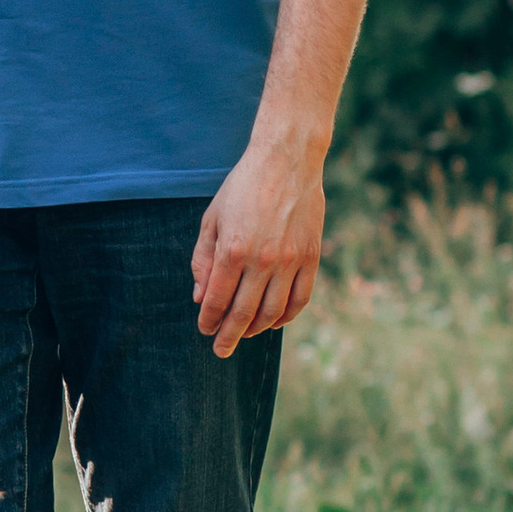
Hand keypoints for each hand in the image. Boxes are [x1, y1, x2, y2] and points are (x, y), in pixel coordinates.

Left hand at [192, 142, 324, 358]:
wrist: (287, 161)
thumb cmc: (242, 188)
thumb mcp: (211, 221)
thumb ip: (203, 261)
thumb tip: (200, 298)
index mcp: (232, 251)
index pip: (217, 301)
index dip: (209, 321)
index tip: (205, 331)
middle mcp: (262, 260)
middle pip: (243, 314)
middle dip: (229, 337)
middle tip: (220, 350)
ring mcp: (290, 260)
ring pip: (272, 312)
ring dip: (256, 329)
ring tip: (245, 334)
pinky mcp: (312, 257)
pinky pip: (300, 298)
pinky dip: (286, 316)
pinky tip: (273, 322)